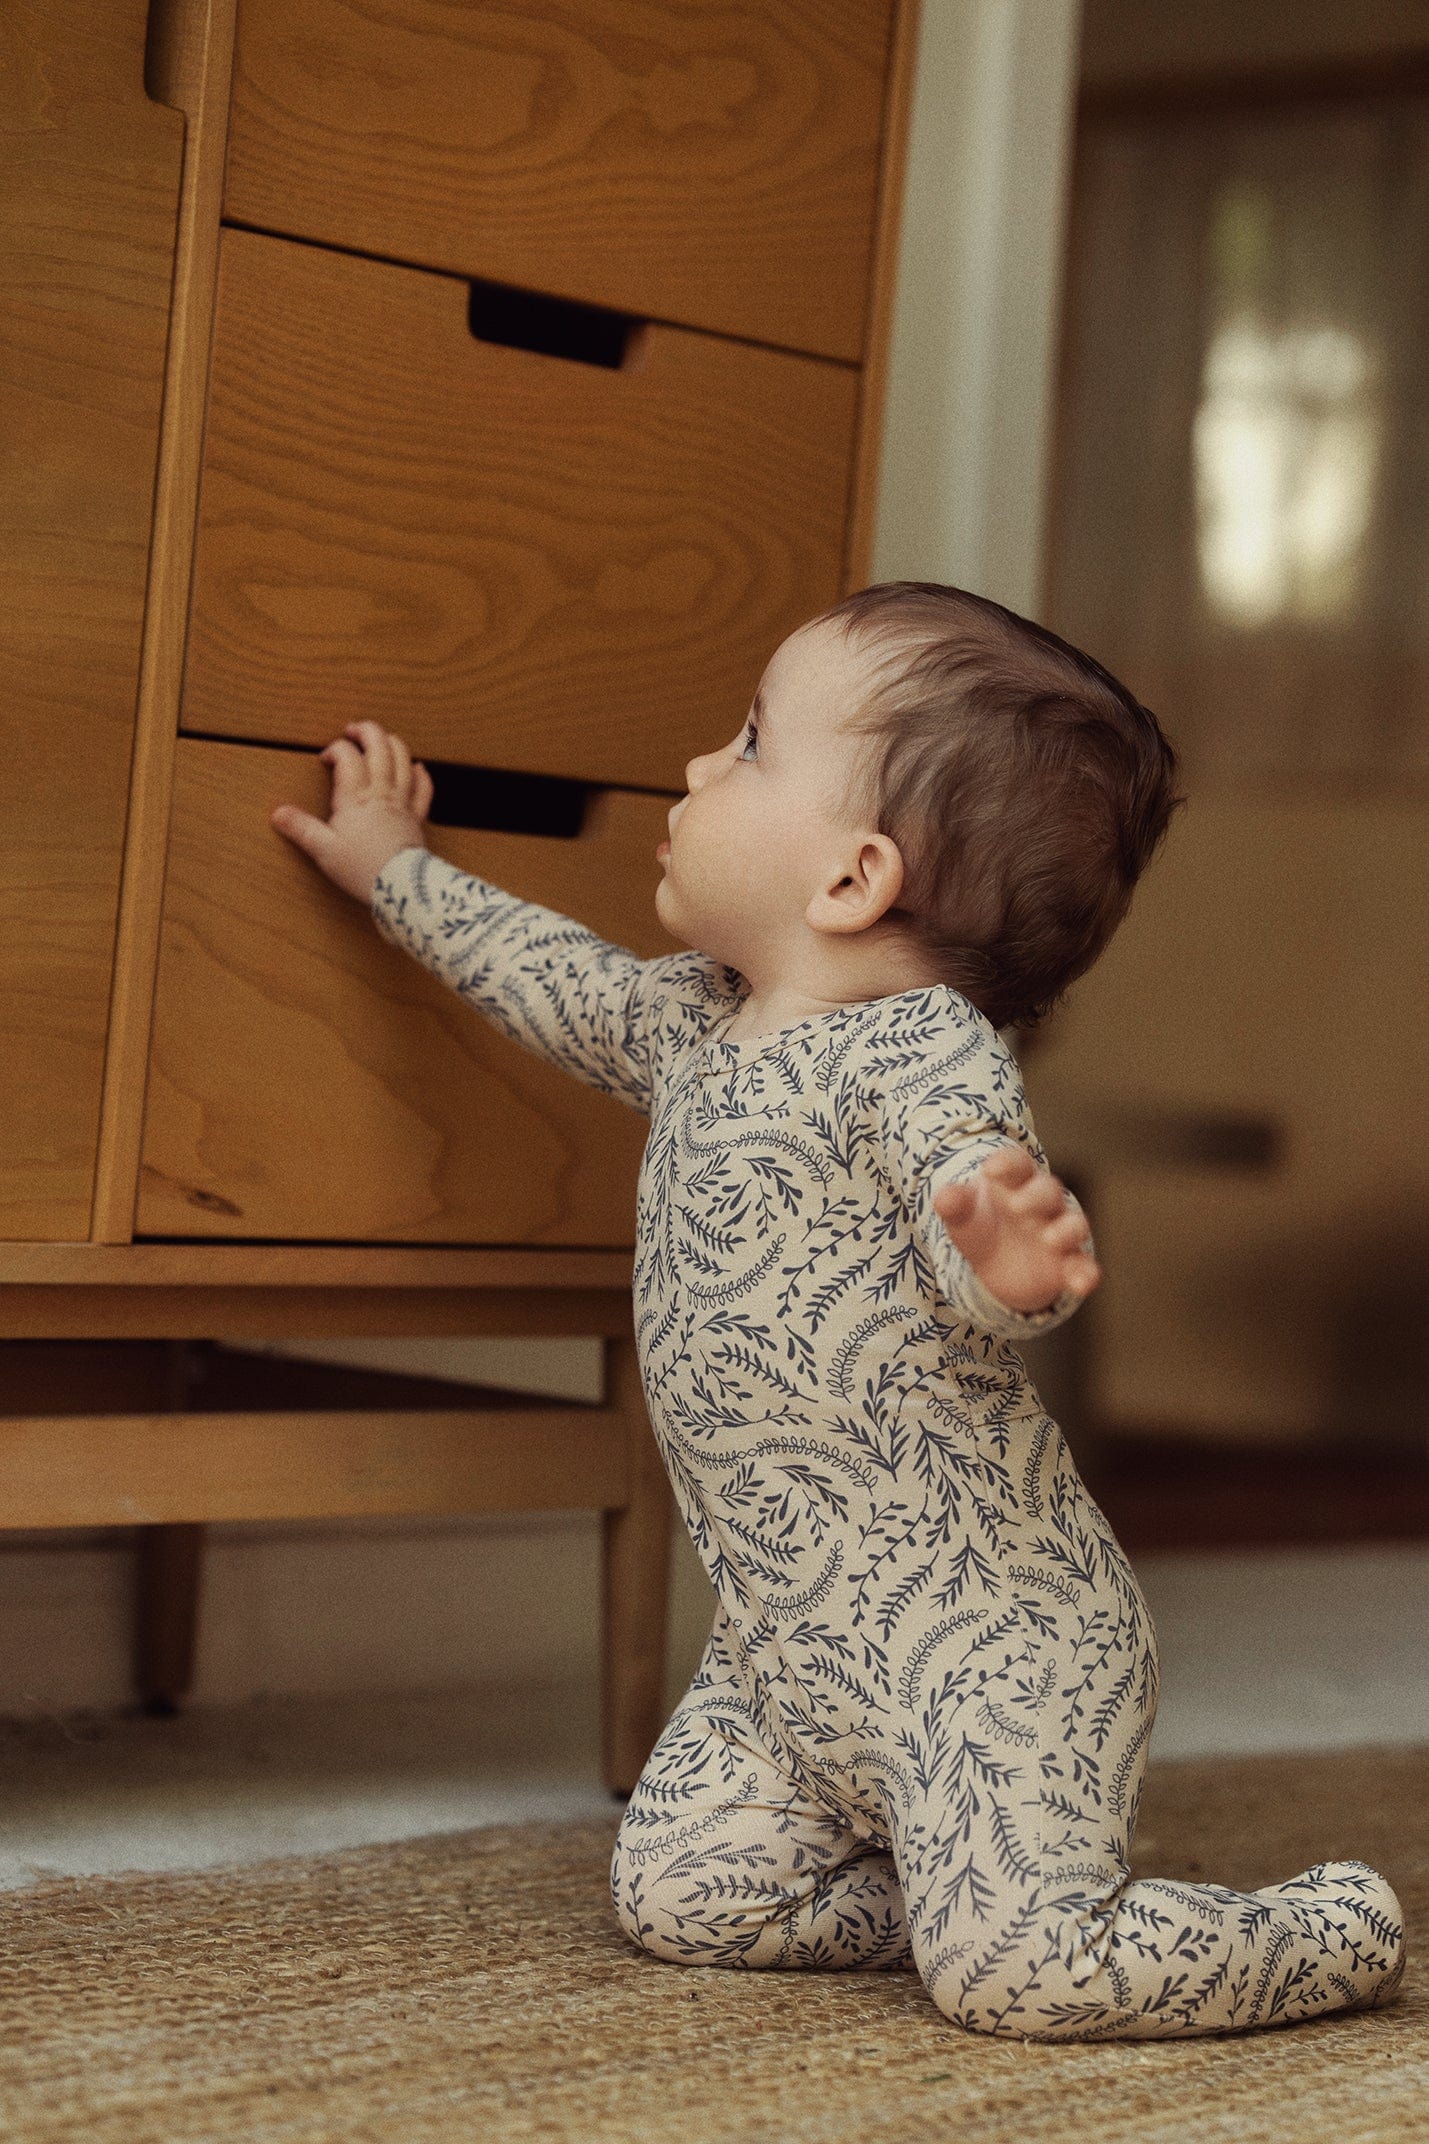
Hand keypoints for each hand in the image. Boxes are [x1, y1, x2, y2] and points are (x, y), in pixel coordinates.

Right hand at [270, 721, 432, 903]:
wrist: (400, 886)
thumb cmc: (362, 868)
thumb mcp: (324, 849)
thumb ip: (301, 828)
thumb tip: (278, 813)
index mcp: (355, 796)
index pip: (347, 755)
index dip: (335, 749)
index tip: (325, 759)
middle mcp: (381, 791)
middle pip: (379, 746)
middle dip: (366, 731)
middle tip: (353, 730)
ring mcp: (402, 801)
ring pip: (403, 759)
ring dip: (393, 743)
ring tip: (381, 740)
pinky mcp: (417, 816)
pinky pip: (424, 788)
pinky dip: (421, 774)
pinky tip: (417, 767)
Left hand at [932, 1143, 1101, 1313]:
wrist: (999, 1264)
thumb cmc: (982, 1226)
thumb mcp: (963, 1217)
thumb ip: (955, 1205)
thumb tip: (944, 1198)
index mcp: (1015, 1182)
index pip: (1017, 1163)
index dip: (1007, 1163)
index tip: (990, 1169)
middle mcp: (1042, 1203)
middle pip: (1047, 1190)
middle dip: (1036, 1196)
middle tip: (1016, 1206)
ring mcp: (1058, 1232)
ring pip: (1073, 1224)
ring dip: (1067, 1230)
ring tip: (1051, 1239)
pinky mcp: (1068, 1264)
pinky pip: (1084, 1266)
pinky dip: (1086, 1274)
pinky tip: (1082, 1284)